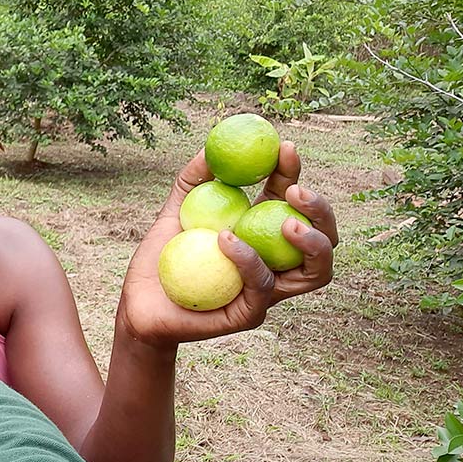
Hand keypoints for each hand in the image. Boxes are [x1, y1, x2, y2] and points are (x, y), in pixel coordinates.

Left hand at [119, 142, 337, 346]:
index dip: (292, 173)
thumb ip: (191, 183)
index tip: (283, 147)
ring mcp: (267, 291)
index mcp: (261, 233)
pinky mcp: (250, 314)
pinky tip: (226, 238)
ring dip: (311, 243)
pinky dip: (249, 259)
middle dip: (321, 211)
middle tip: (296, 190)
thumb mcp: (173, 213)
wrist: (137, 304)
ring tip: (288, 221)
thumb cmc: (161, 259)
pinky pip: (262, 286)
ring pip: (317, 272)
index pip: (290, 201)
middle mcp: (274, 262)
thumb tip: (209, 147)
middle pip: (325, 239)